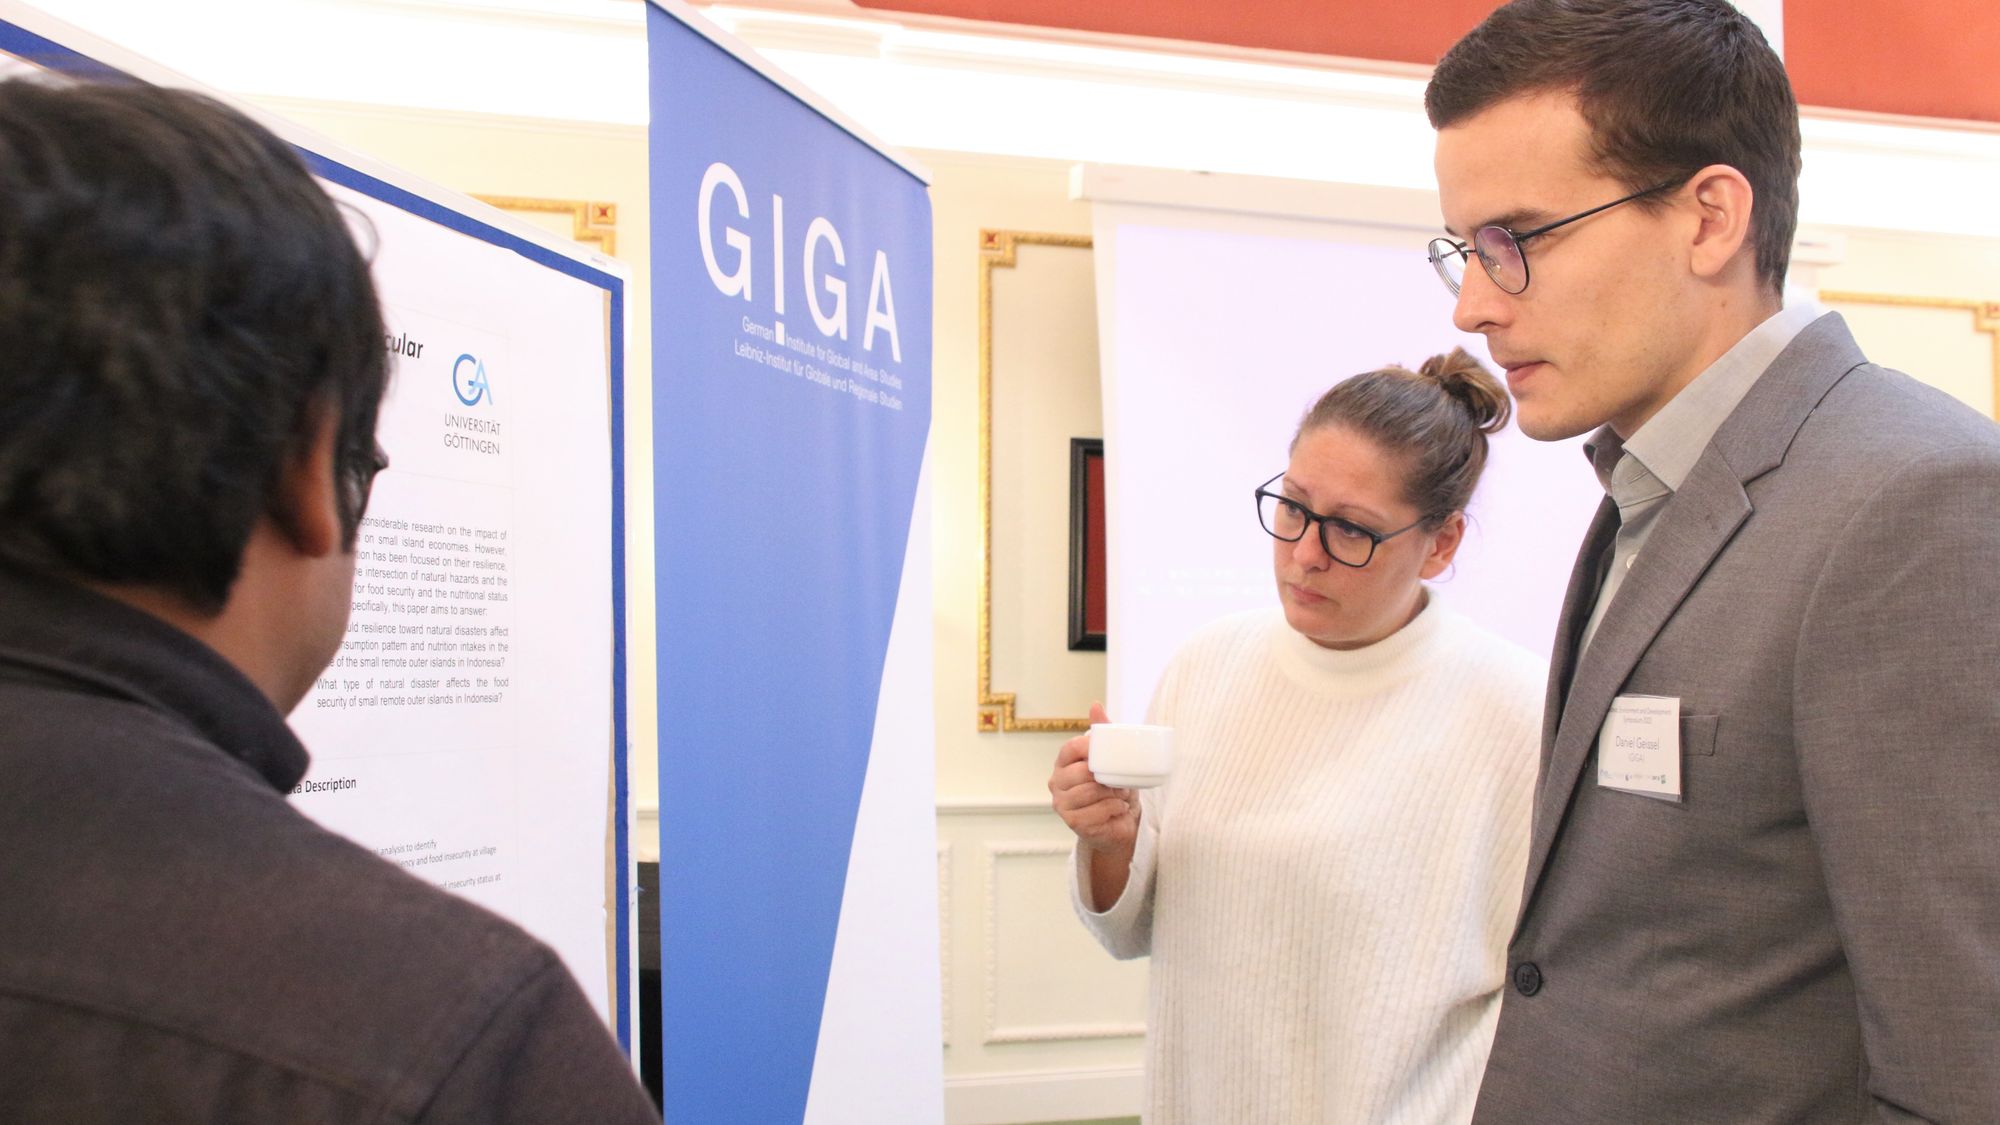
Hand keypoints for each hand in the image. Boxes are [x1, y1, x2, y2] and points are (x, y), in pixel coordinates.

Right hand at [1048, 702, 1137, 857]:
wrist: (1121, 823)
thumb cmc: (1114, 788)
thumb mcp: (1111, 758)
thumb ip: (1103, 732)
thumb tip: (1095, 705)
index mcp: (1063, 763)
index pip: (1069, 748)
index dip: (1088, 747)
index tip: (1106, 751)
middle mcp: (1057, 783)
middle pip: (1080, 772)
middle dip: (1104, 776)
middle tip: (1119, 780)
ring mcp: (1062, 804)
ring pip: (1089, 791)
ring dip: (1112, 792)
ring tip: (1119, 794)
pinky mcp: (1073, 823)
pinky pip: (1097, 811)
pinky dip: (1113, 808)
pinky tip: (1117, 808)